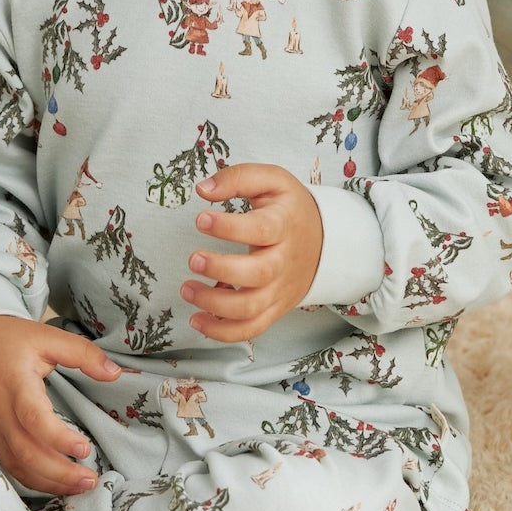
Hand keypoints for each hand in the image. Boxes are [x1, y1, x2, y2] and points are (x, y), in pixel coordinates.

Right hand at [0, 315, 121, 496]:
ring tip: (80, 487)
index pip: (33, 418)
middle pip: (26, 453)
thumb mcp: (45, 335)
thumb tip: (115, 373)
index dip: (58, 438)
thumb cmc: (6, 338)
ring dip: (48, 482)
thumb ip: (81, 353)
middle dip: (60, 473)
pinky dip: (32, 479)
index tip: (85, 449)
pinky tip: (55, 483)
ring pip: (17, 465)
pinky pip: (8, 464)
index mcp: (16, 384)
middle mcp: (1, 411)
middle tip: (91, 480)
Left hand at [187, 164, 323, 342]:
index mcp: (284, 225)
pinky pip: (250, 329)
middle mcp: (284, 261)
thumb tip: (203, 189)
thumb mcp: (272, 180)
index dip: (230, 227)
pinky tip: (197, 319)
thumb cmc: (289, 209)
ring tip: (186, 288)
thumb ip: (238, 177)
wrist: (325, 241)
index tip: (201, 219)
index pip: (261, 229)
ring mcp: (279, 290)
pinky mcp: (274, 309)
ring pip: (250, 308)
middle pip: (257, 274)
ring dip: (214, 304)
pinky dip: (222, 332)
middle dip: (221, 269)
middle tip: (193, 259)